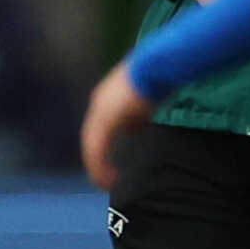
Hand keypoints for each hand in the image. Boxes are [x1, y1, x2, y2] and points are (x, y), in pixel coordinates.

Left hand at [80, 60, 156, 189]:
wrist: (157, 65)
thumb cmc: (156, 79)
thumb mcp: (144, 102)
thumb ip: (136, 116)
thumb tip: (135, 130)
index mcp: (106, 99)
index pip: (98, 128)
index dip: (103, 148)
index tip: (109, 164)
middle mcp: (98, 104)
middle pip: (92, 139)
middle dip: (97, 161)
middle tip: (104, 180)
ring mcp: (99, 111)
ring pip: (92, 147)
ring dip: (97, 167)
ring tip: (105, 183)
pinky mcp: (105, 119)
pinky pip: (97, 148)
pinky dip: (100, 165)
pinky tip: (108, 178)